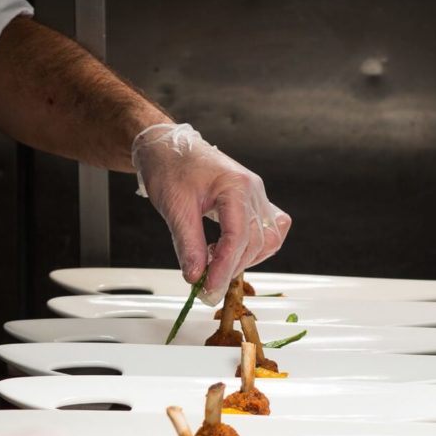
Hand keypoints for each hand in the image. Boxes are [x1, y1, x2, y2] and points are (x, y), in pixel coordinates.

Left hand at [132, 123, 291, 303]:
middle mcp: (253, 189)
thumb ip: (188, 244)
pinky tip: (229, 252)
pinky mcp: (251, 201)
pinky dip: (252, 247)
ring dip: (244, 259)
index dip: (224, 267)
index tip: (208, 288)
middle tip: (206, 286)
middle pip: (255, 241)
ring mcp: (255, 194)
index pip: (238, 237)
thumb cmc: (170, 166)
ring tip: (214, 265)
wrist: (167, 146)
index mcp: (236, 185)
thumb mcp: (175, 208)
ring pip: (267, 238)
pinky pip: (268, 229)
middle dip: (232, 268)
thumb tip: (196, 276)